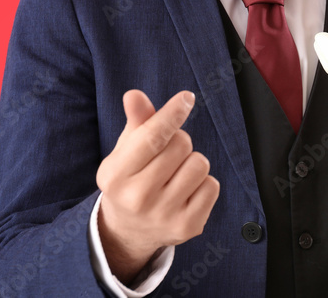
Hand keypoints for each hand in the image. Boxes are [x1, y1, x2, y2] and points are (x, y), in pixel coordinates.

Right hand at [95, 90, 219, 283]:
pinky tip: (185, 191)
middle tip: (166, 155)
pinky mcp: (188, 226)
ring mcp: (164, 215)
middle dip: (178, 141)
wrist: (129, 231)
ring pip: (200, 163)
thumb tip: (134, 95)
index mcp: (116, 175)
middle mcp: (138, 198)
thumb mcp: (125, 151)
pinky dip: (203, 183)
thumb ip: (135, 122)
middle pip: (181, 145)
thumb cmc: (130, 180)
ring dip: (191, 162)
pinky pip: (212, 186)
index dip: (172, 114)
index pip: (151, 137)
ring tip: (175, 174)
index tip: (186, 98)